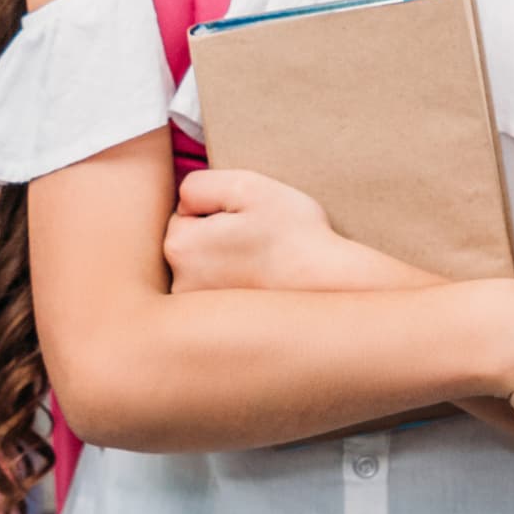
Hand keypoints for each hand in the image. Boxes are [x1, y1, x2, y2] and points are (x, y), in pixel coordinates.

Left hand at [165, 168, 407, 293]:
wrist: (334, 286)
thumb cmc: (296, 234)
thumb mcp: (248, 187)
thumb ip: (200, 185)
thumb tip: (181, 202)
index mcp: (180, 247)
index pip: (183, 213)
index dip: (217, 209)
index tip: (250, 219)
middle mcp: (179, 285)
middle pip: (188, 244)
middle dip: (215, 237)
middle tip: (258, 242)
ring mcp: (198, 313)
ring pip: (203, 271)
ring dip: (224, 264)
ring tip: (262, 265)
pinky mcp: (218, 328)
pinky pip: (218, 296)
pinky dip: (235, 289)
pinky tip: (262, 287)